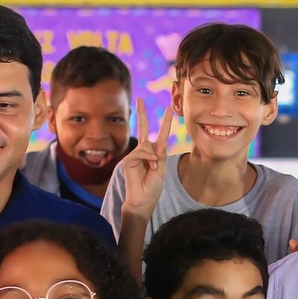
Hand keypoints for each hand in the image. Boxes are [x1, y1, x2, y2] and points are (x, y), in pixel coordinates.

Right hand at [120, 98, 173, 218]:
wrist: (144, 199)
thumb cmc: (153, 186)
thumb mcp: (162, 169)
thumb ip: (160, 154)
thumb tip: (157, 143)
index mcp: (154, 152)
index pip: (161, 134)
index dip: (165, 122)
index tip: (169, 110)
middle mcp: (144, 151)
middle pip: (143, 128)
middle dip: (142, 113)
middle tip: (139, 99)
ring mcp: (135, 154)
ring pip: (146, 145)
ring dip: (152, 157)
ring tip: (153, 168)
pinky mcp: (128, 159)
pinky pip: (141, 151)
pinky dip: (147, 158)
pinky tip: (149, 166)